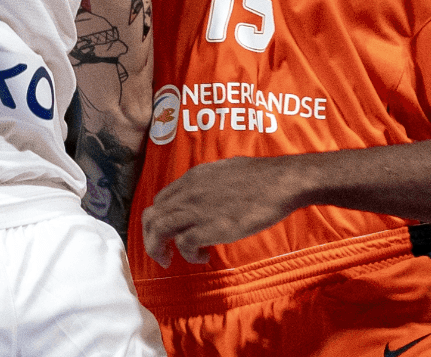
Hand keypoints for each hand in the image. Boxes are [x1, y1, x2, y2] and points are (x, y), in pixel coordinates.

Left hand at [140, 156, 302, 266]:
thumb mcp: (224, 170)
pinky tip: (202, 257)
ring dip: (158, 248)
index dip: (160, 219)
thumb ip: (208, 182)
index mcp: (192, 178)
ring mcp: (198, 209)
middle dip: (150, 237)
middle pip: (152, 215)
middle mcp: (188, 192)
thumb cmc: (260, 177)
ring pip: (159, 229)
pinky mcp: (212, 226)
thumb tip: (208, 192)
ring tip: (169, 260)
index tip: (170, 233)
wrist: (280, 182)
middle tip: (162, 252)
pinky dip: (188, 255)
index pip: (160, 200)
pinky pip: (184, 244)